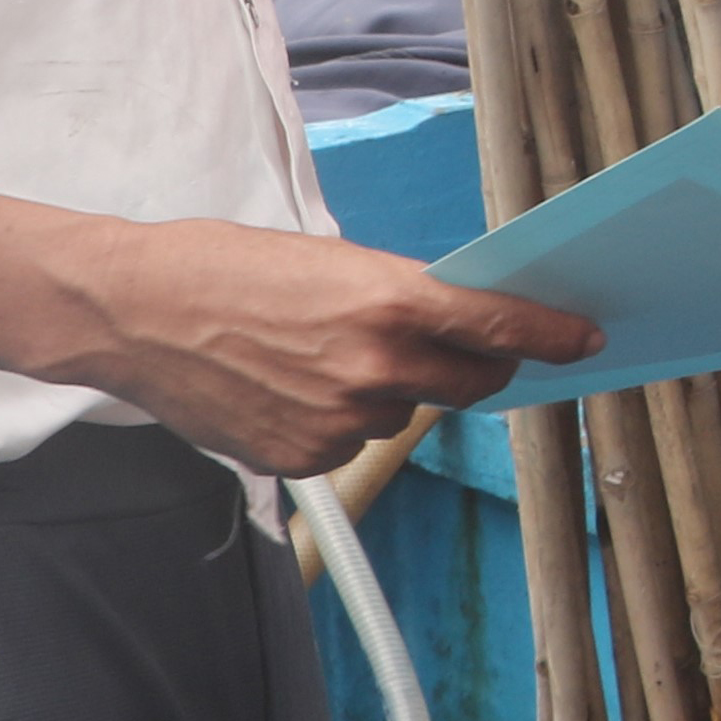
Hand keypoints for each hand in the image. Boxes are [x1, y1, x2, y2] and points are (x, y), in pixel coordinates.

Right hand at [44, 217, 597, 476]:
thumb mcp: (333, 261)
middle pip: (472, 384)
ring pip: (404, 414)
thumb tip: (457, 323)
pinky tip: (289, 389)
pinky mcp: (305, 459)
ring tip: (316, 356)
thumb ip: (401, 297)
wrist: (136, 311)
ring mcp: (341, 420)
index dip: (553, 336)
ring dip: (388, 392)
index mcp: (390, 300)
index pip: (500, 327)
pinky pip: (353, 444)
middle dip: (477, 369)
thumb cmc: (227, 268)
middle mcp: (376, 366)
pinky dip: (338, 421)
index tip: (584, 339)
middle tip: (458, 351)